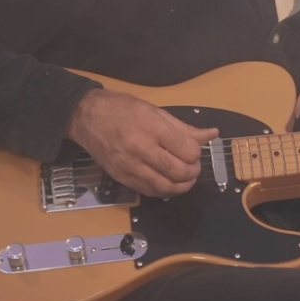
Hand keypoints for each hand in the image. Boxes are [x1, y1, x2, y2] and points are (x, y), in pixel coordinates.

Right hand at [66, 88, 218, 197]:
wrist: (87, 118)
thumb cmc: (122, 109)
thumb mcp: (155, 111)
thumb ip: (184, 127)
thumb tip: (212, 134)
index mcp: (152, 128)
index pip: (187, 150)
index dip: (196, 153)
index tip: (193, 150)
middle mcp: (141, 149)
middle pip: (179, 171)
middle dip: (193, 171)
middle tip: (193, 166)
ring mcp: (130, 166)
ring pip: (165, 186)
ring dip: (182, 186)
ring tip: (185, 178)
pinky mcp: (121, 178)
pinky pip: (149, 191)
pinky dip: (164, 191)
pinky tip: (168, 183)